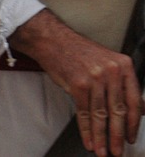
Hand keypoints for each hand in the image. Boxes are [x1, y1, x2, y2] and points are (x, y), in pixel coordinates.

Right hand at [12, 9, 141, 156]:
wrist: (52, 40)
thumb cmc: (78, 51)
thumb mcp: (106, 62)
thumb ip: (120, 84)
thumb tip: (132, 110)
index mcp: (124, 65)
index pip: (134, 101)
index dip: (133, 123)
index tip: (131, 137)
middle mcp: (112, 71)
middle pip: (118, 110)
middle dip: (118, 135)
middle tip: (119, 149)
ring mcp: (95, 77)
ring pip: (101, 114)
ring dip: (102, 136)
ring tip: (103, 150)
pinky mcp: (78, 83)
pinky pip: (84, 112)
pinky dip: (86, 129)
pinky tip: (88, 138)